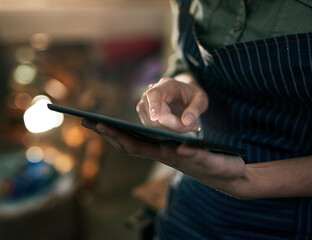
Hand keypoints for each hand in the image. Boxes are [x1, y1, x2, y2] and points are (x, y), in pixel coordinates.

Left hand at [81, 120, 246, 197]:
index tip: (100, 124)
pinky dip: (131, 133)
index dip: (118, 135)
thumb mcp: (215, 161)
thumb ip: (200, 156)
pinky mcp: (172, 149)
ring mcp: (166, 152)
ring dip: (115, 132)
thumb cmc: (223, 169)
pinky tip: (126, 127)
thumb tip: (183, 148)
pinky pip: (146, 140)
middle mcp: (163, 154)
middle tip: (87, 121)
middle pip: (129, 144)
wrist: (230, 178)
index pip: (137, 146)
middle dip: (107, 133)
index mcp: (170, 156)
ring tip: (99, 122)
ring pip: (135, 142)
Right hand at [136, 74, 207, 132]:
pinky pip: (154, 127)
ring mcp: (146, 105)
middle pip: (157, 115)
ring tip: (189, 125)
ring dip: (172, 129)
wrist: (186, 95)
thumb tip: (185, 122)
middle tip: (194, 126)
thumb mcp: (201, 99)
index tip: (155, 117)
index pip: (154, 94)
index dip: (153, 105)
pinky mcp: (146, 115)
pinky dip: (168, 130)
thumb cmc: (193, 96)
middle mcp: (152, 94)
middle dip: (175, 125)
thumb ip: (195, 109)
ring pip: (154, 124)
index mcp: (165, 85)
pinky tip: (180, 126)